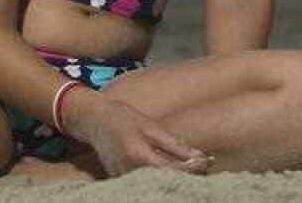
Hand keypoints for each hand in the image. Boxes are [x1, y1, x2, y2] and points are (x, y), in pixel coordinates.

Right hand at [61, 93, 210, 176]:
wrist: (93, 120)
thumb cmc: (123, 118)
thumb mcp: (151, 126)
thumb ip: (175, 144)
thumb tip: (200, 156)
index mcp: (139, 155)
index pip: (173, 170)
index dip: (193, 168)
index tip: (208, 161)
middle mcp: (130, 171)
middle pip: (166, 181)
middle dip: (187, 175)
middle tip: (204, 165)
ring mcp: (123, 178)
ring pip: (156, 184)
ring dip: (174, 177)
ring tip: (190, 166)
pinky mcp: (119, 180)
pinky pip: (144, 182)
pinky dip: (159, 177)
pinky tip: (169, 168)